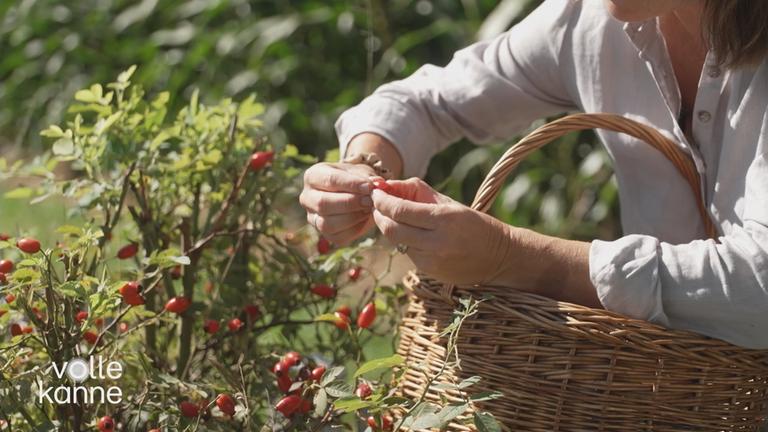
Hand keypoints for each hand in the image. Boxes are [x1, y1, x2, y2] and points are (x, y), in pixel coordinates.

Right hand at [300, 162, 375, 245]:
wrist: (357, 193)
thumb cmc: (357, 179)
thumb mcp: (361, 172)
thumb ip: (368, 177)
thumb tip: (375, 184)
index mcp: (313, 176)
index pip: (329, 180)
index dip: (351, 184)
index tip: (369, 187)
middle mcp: (307, 197)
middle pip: (323, 203)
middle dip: (350, 203)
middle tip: (370, 201)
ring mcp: (313, 218)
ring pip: (327, 224)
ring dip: (352, 217)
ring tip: (368, 209)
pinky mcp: (324, 234)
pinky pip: (337, 237)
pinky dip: (354, 229)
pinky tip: (364, 219)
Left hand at [370, 177, 515, 285]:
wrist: (499, 256)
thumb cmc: (473, 223)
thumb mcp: (448, 202)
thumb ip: (416, 191)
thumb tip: (387, 186)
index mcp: (444, 219)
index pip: (399, 210)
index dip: (382, 201)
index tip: (376, 193)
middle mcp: (437, 242)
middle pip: (391, 229)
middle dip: (379, 216)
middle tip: (378, 206)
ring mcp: (432, 260)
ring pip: (397, 242)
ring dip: (390, 229)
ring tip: (396, 218)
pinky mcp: (430, 272)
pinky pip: (408, 254)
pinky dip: (404, 242)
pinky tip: (413, 235)